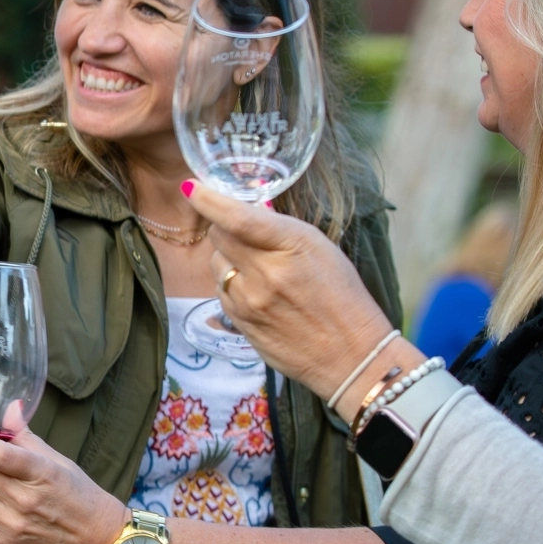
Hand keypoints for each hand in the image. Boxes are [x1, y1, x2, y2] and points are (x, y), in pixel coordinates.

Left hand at [188, 182, 395, 400]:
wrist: (351, 355)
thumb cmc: (343, 297)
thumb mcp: (320, 249)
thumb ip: (279, 229)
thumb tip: (246, 209)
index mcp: (291, 246)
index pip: (238, 218)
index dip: (209, 200)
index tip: (191, 188)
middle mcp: (265, 274)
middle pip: (219, 236)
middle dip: (226, 227)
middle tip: (244, 231)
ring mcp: (248, 302)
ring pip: (217, 264)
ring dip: (229, 258)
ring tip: (260, 268)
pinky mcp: (239, 323)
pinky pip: (222, 291)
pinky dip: (233, 285)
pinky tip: (258, 292)